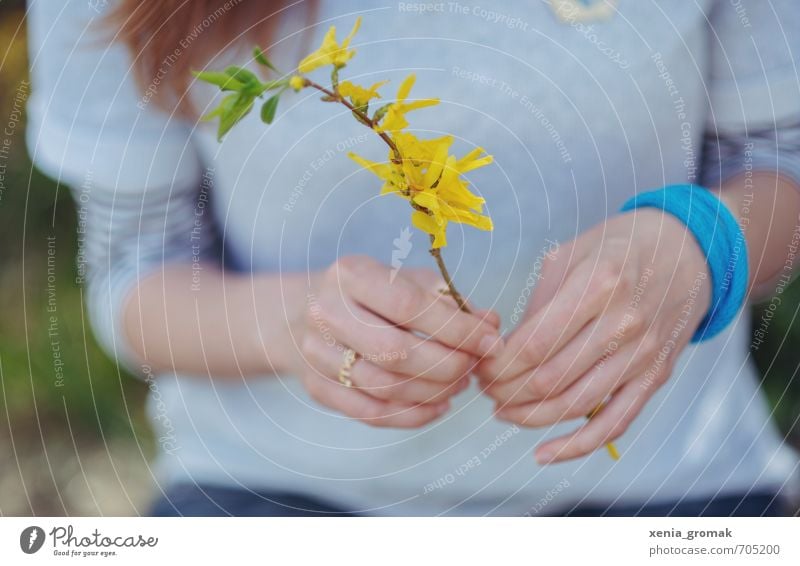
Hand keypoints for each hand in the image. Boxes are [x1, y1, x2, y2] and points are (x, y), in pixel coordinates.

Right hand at [296, 255, 502, 427]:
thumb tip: (491, 325)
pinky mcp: (317, 387)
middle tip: (474, 367)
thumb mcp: (406, 281)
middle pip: (396, 351)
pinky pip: (370, 413)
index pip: (409, 306)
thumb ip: (449, 301)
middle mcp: (326, 312)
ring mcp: (316, 353)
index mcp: (350, 274)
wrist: (302, 313)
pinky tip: (438, 406)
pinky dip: (412, 416)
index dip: (456, 328)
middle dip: (447, 365)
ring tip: (460, 383)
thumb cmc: (369, 293)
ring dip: (434, 391)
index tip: (490, 342)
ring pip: (385, 387)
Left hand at [476, 209, 711, 461]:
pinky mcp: (656, 377)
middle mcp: (625, 323)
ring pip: (576, 405)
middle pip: (551, 378)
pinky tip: (545, 453)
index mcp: (598, 284)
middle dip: (506, 391)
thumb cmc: (619, 248)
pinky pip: (615, 423)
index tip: (480, 367)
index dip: (500, 365)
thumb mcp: (571, 254)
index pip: (535, 344)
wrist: (689, 251)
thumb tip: (506, 351)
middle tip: (485, 389)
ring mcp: (644, 354)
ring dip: (529, 416)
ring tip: (503, 411)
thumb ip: (539, 303)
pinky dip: (577, 446)